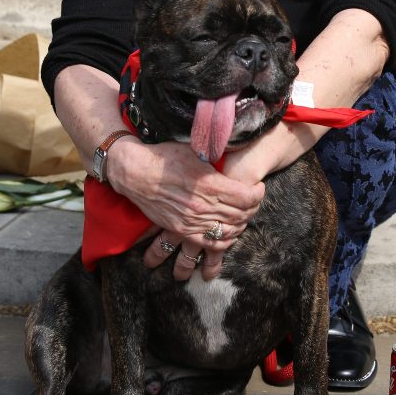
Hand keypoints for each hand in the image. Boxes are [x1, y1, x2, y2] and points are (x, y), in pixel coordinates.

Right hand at [107, 138, 263, 278]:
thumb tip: (236, 153)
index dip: (258, 193)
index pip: (247, 197)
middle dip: (252, 208)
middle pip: (241, 214)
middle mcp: (203, 206)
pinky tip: (229, 233)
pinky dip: (224, 241)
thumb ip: (217, 158)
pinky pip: (210, 243)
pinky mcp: (181, 230)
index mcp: (210, 184)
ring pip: (228, 230)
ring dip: (241, 224)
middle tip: (254, 201)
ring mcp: (192, 221)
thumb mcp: (196, 151)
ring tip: (244, 215)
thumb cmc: (166, 157)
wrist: (136, 173)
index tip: (258, 187)